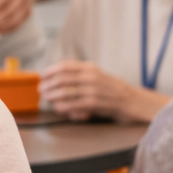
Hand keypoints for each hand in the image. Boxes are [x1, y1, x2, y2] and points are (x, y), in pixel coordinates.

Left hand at [41, 61, 163, 121]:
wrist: (132, 100)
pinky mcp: (95, 103)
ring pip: (66, 92)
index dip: (51, 70)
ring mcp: (93, 90)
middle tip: (41, 89)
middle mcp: (91, 76)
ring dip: (52, 96)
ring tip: (47, 98)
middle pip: (62, 78)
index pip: (66, 65)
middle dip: (48, 85)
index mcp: (91, 68)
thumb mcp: (97, 75)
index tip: (42, 75)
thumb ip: (80, 74)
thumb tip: (57, 76)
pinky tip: (58, 108)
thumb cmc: (111, 88)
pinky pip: (73, 105)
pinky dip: (63, 107)